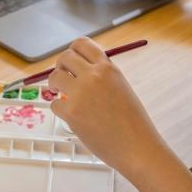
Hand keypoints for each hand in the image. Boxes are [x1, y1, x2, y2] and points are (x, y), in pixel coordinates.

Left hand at [48, 37, 168, 179]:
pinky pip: (54, 104)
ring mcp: (80, 93)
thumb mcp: (120, 87)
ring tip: (60, 94)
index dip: (72, 52)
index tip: (70, 62)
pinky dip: (59, 109)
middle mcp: (93, 76)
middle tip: (62, 78)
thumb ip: (102, 75)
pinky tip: (71, 116)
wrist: (136, 147)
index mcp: (107, 67)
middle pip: (64, 58)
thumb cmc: (132, 122)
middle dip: (60, 67)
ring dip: (54, 85)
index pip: (81, 44)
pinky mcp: (71, 112)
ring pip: (54, 78)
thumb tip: (78, 69)